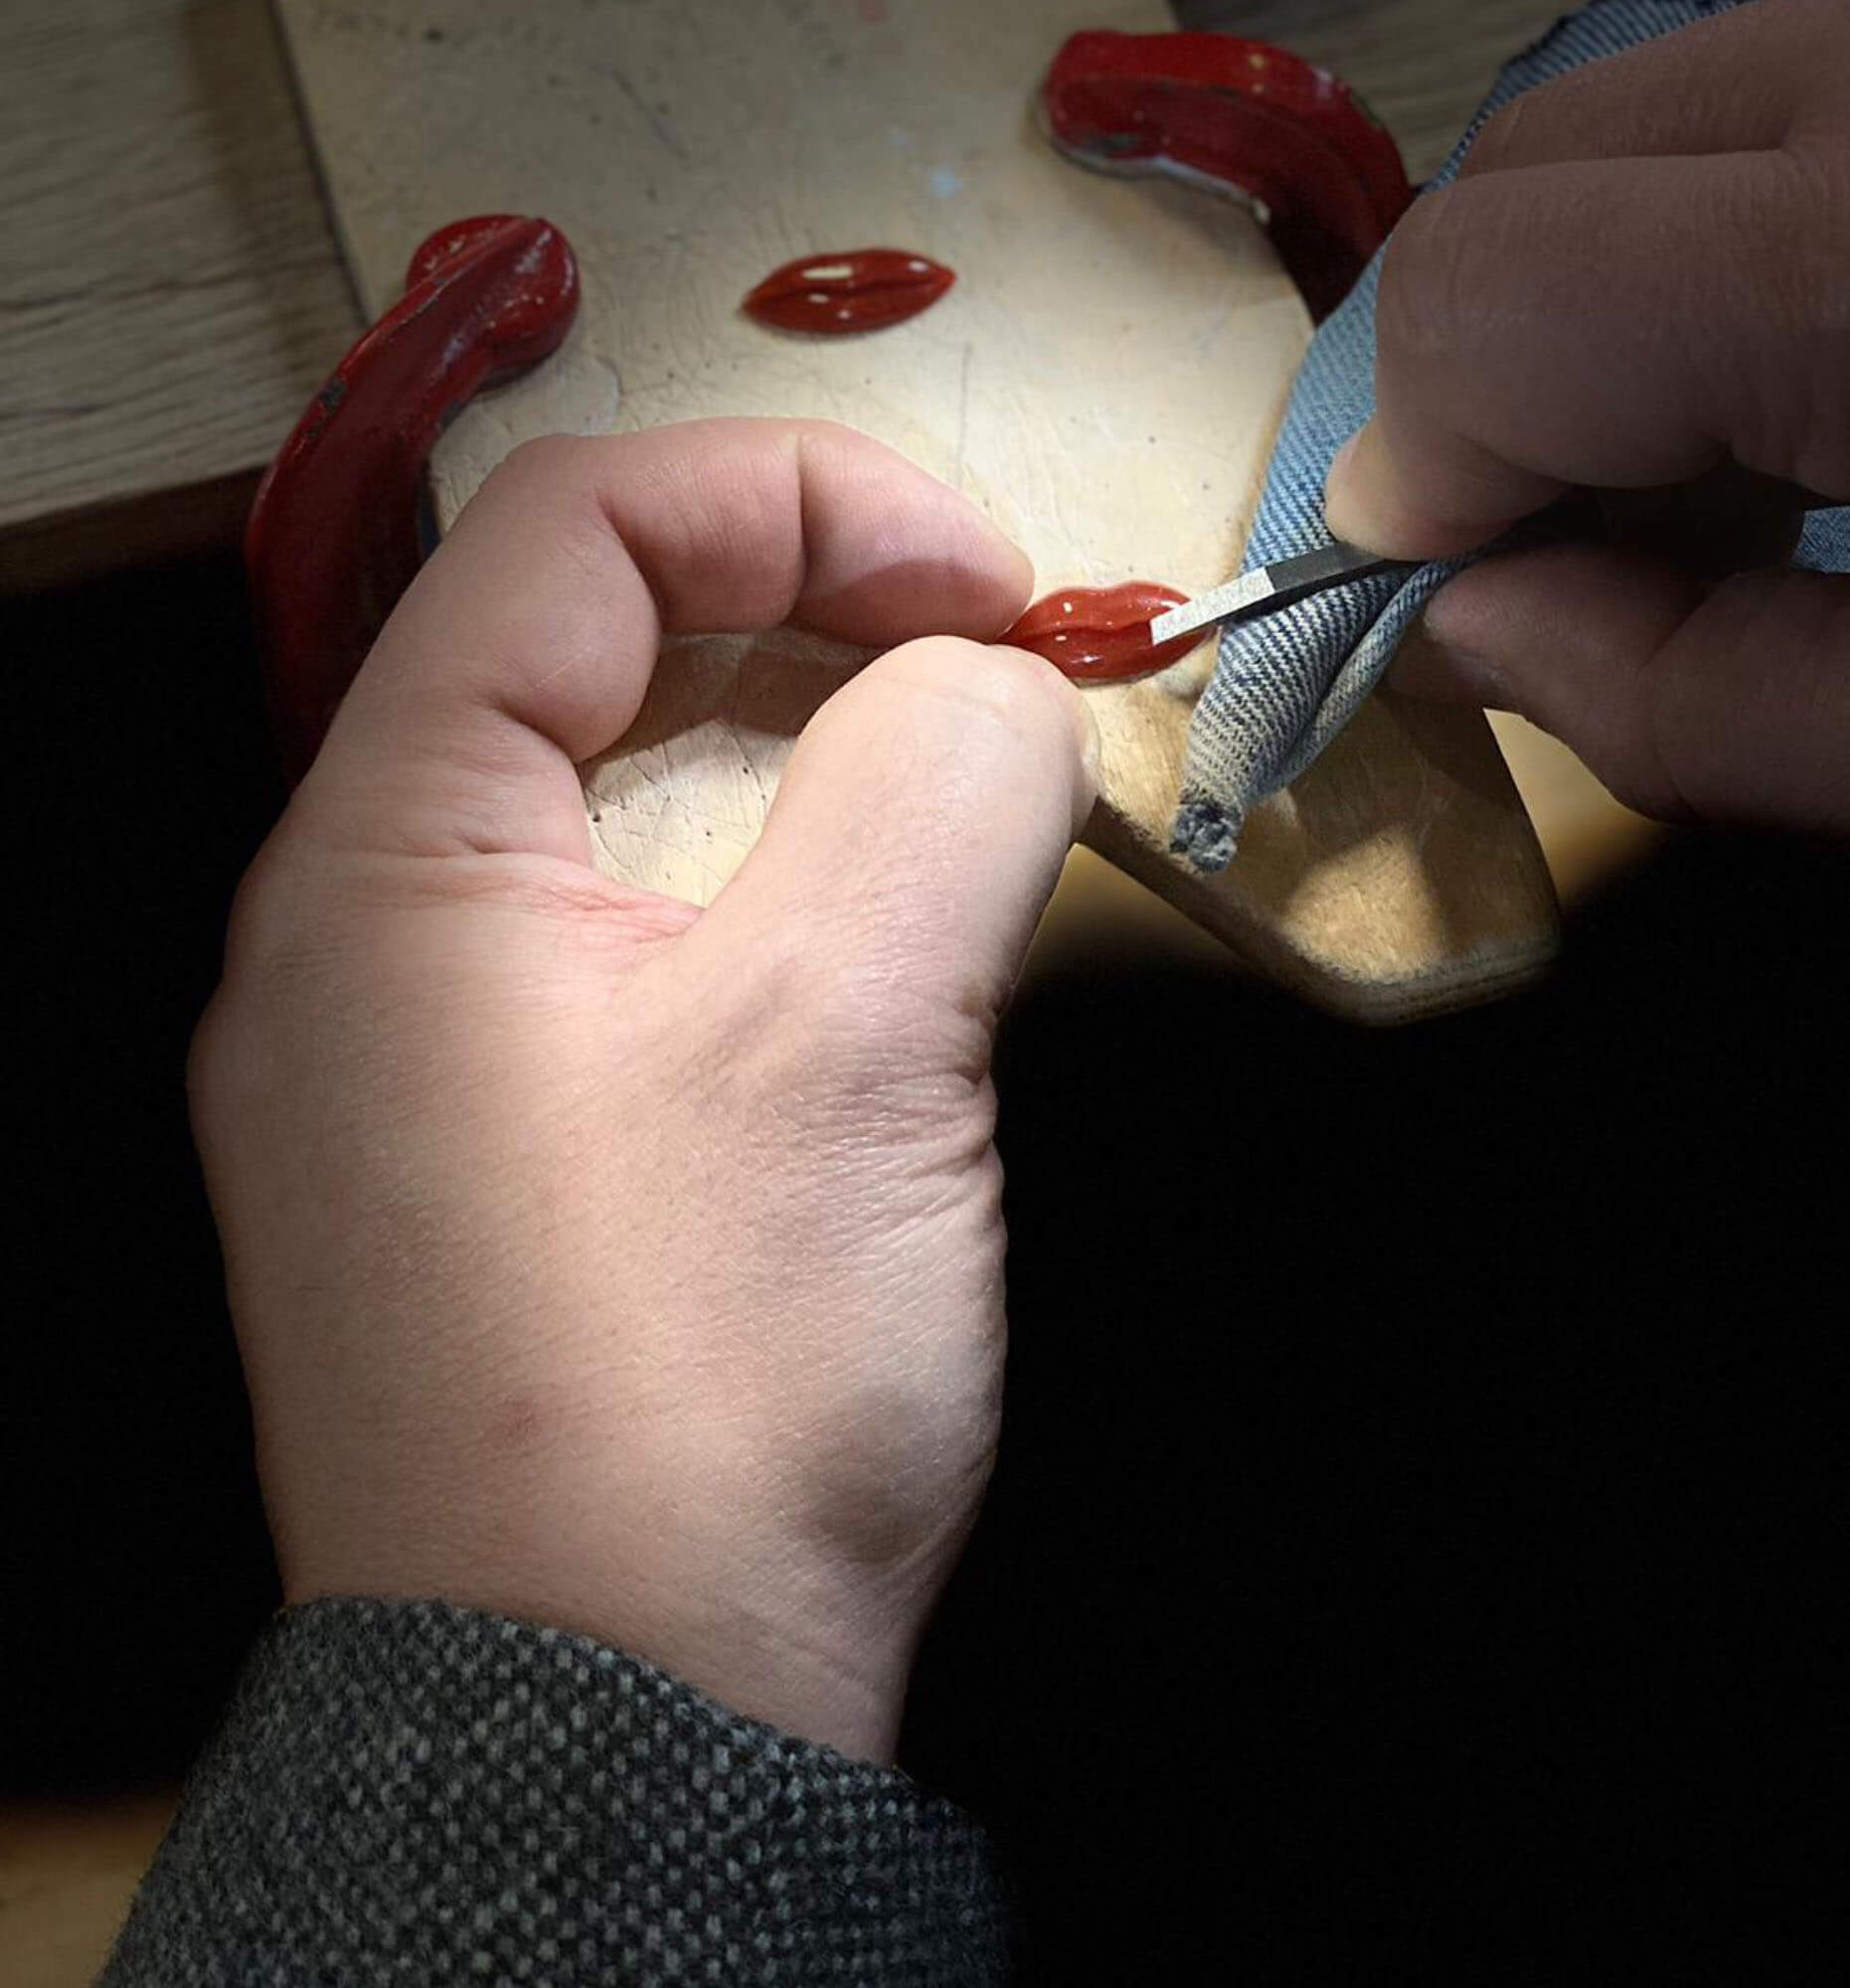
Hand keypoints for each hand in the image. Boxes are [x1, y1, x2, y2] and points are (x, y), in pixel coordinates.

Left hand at [190, 419, 1094, 1762]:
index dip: (798, 498)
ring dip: (796, 763)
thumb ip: (935, 784)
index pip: (570, 532)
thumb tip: (993, 681)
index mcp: (388, 854)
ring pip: (614, 810)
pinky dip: (762, 896)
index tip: (992, 586)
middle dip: (807, 619)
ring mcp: (416, 1060)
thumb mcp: (848, 1039)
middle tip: (996, 675)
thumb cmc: (706, 1374)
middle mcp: (361, 937)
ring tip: (959, 810)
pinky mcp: (495, 1164)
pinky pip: (628, 950)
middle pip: (582, 657)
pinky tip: (869, 959)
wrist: (615, 1732)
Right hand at [1325, 0, 1849, 843]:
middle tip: (1561, 543)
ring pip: (1630, 122)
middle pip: (1529, 168)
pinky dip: (1704, 252)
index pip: (1490, 292)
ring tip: (1713, 477)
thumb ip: (1659, 700)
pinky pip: (1754, 115)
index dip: (1413, 472)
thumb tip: (1458, 624)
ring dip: (1590, 311)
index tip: (1440, 596)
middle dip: (1484, 379)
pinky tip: (1807, 393)